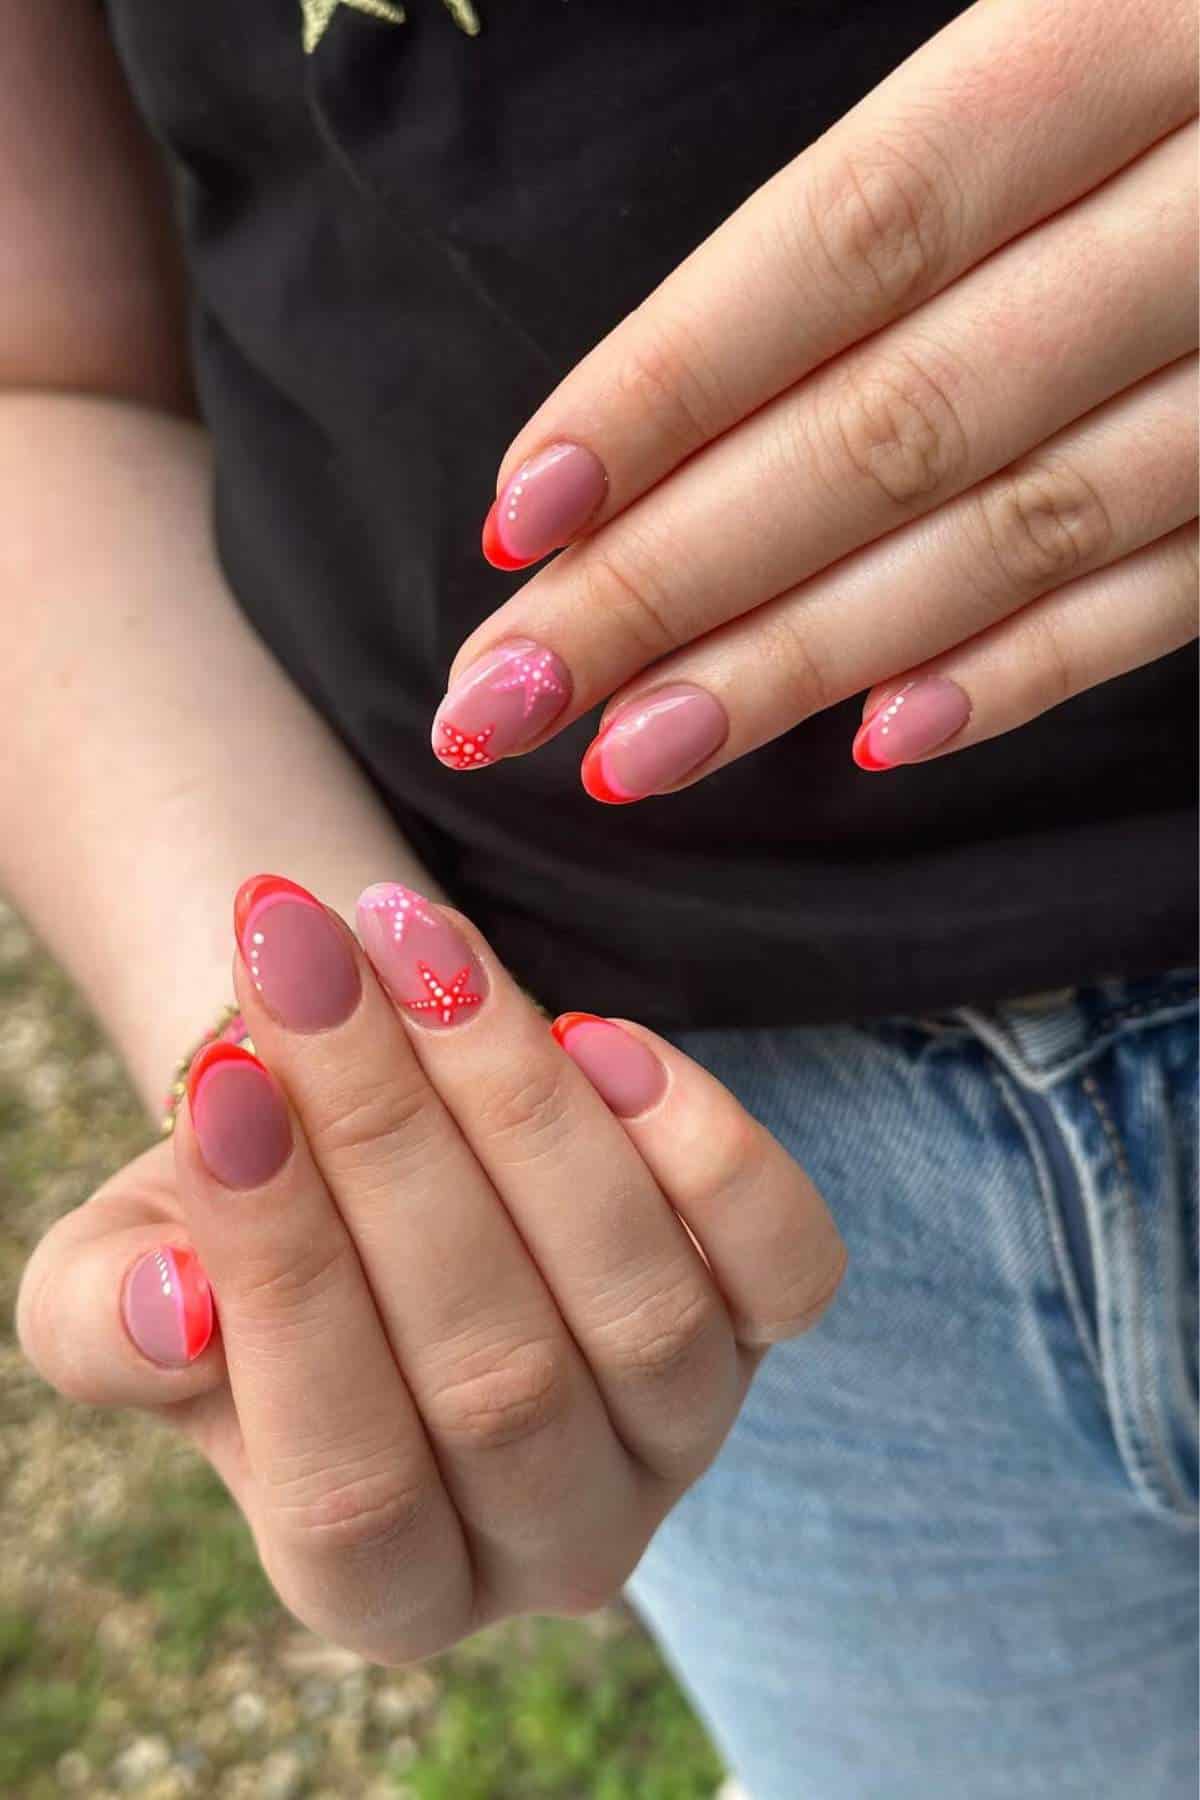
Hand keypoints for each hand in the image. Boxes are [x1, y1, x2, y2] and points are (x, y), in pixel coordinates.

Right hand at [16, 876, 844, 1660]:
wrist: (362, 1152)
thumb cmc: (232, 1228)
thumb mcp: (118, 1277)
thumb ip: (106, 1321)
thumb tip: (170, 1312)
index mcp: (378, 1586)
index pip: (346, 1481)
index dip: (285, 1278)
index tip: (223, 1083)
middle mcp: (551, 1545)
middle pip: (499, 1380)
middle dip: (388, 1140)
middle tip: (305, 956)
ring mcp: (679, 1442)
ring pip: (641, 1312)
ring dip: (523, 1109)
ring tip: (419, 949)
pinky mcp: (765, 1329)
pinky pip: (784, 1263)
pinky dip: (707, 1150)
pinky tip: (598, 1037)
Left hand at [432, 0, 1196, 795]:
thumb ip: (936, 148)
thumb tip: (709, 385)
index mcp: (1122, 20)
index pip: (851, 236)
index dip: (670, 384)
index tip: (519, 516)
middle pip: (900, 417)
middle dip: (681, 577)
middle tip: (503, 695)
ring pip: (1024, 524)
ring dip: (813, 658)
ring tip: (638, 756)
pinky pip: (1186, 584)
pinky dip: (1032, 666)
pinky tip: (885, 738)